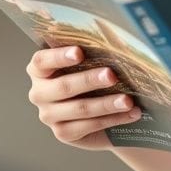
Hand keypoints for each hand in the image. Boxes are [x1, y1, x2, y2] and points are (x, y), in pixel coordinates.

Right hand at [26, 45, 141, 150]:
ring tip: (128, 100)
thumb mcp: (89, 62)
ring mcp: (49, 115)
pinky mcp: (63, 133)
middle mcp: (39, 93)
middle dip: (89, 80)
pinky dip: (113, 119)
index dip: (59, 56)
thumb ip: (93, 50)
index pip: (42, 61)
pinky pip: (89, 126)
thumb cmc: (91, 76)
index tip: (79, 52)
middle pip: (63, 87)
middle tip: (111, 75)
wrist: (98, 109)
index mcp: (39, 70)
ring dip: (106, 104)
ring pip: (79, 108)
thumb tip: (114, 37)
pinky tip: (130, 113)